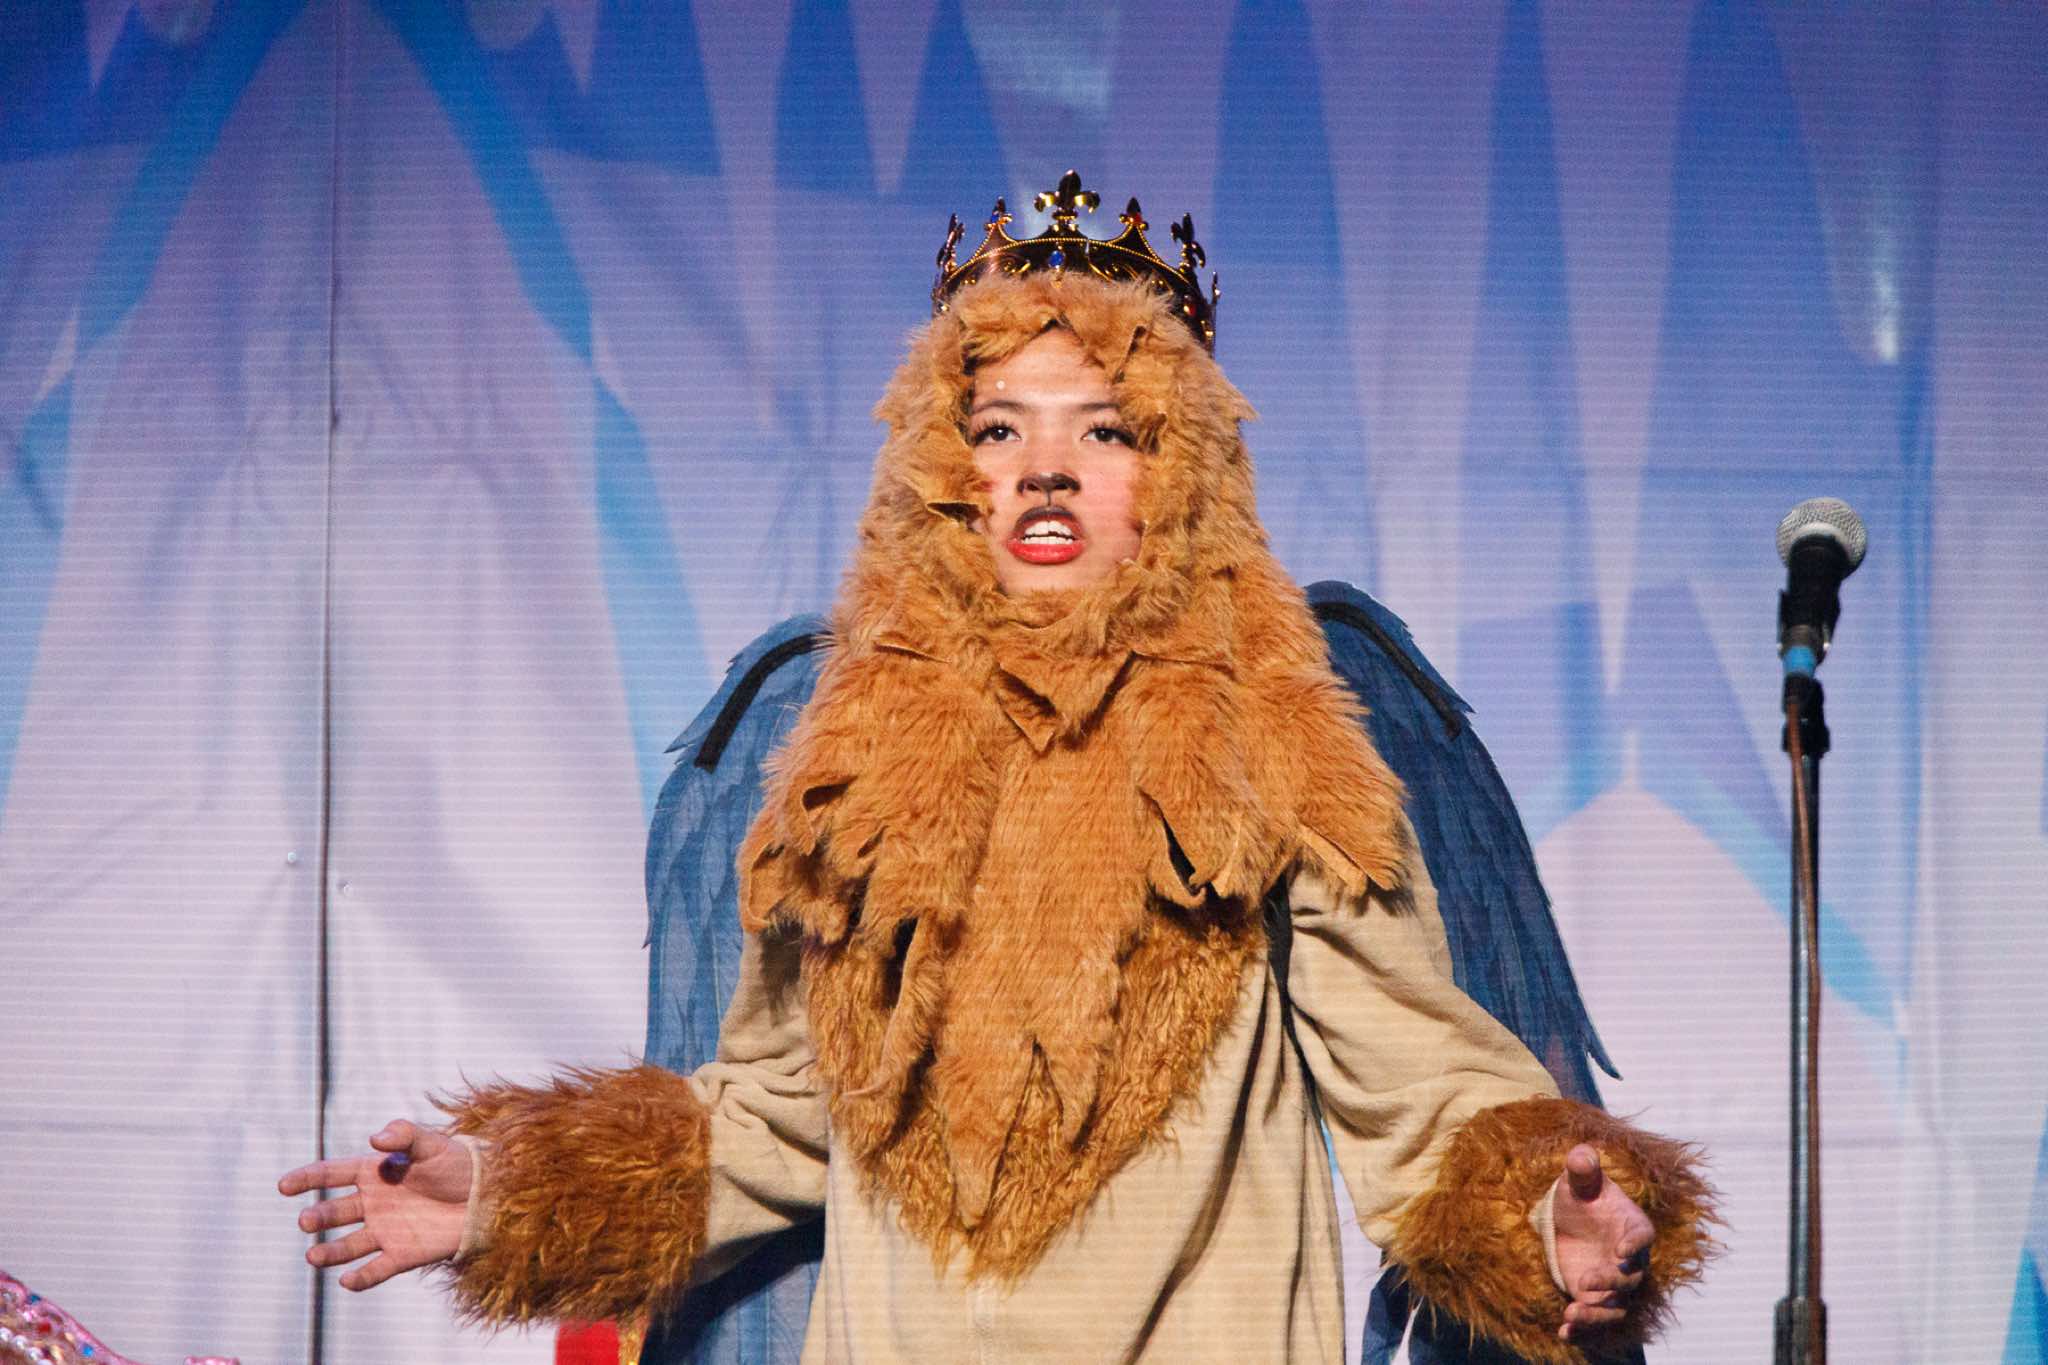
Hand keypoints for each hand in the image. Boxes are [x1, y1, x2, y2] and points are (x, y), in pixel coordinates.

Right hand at [278, 1119, 473, 1290]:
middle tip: (307, 1221)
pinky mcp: (402, 1254)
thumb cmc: (457, 1164)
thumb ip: (404, 1136)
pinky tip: (348, 1281)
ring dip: (330, 1253)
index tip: (283, 1186)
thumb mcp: (433, 1144)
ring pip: (348, 1245)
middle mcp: (373, 1204)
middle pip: (336, 1212)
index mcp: (374, 1173)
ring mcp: (385, 1231)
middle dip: (318, 1217)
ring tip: (314, 1256)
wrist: (487, 1195)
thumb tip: (375, 1139)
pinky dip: (361, 1277)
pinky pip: (376, 1269)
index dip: (306, 1179)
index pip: (332, 1174)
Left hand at [1552, 1142, 1653, 1343]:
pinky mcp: (1598, 1299)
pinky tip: (1563, 1334)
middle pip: (1631, 1278)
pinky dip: (1584, 1330)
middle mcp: (1630, 1259)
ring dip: (1597, 1315)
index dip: (1635, 1243)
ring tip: (1570, 1315)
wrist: (1571, 1222)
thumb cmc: (1581, 1197)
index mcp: (1632, 1225)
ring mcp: (1615, 1282)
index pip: (1642, 1235)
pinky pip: (1597, 1319)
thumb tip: (1580, 1155)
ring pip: (1616, 1307)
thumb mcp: (1578, 1182)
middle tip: (1584, 1282)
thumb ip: (1582, 1169)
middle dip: (1610, 1283)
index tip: (1622, 1251)